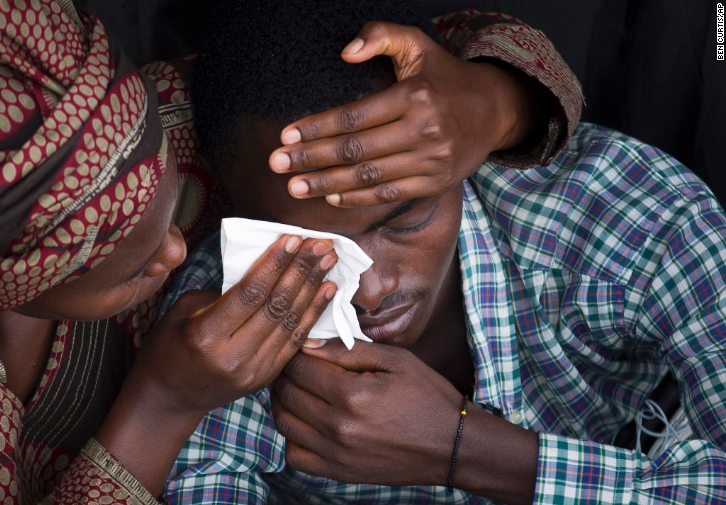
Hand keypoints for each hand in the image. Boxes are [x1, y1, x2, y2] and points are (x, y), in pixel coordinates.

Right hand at [133, 236, 338, 416]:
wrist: (170, 398)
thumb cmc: (169, 346)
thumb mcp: (181, 312)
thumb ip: (220, 292)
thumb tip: (260, 270)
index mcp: (205, 336)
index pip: (249, 294)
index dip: (274, 264)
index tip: (292, 238)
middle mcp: (233, 357)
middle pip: (276, 307)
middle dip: (301, 270)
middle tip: (321, 243)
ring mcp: (253, 371)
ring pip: (291, 323)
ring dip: (312, 288)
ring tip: (329, 260)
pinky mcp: (266, 378)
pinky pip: (295, 341)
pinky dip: (313, 313)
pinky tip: (327, 290)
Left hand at [269, 21, 540, 206]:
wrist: (495, 109)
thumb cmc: (445, 76)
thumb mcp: (417, 45)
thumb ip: (381, 36)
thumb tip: (346, 52)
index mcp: (415, 95)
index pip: (354, 116)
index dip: (317, 128)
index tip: (287, 135)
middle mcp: (425, 130)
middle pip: (356, 150)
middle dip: (312, 159)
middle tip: (278, 165)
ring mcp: (432, 160)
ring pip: (369, 177)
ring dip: (327, 185)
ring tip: (296, 188)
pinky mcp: (436, 183)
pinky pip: (389, 194)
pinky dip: (358, 198)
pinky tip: (331, 198)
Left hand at [271, 340, 464, 486]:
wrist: (452, 446)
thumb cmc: (427, 396)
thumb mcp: (395, 360)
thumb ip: (347, 350)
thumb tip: (307, 343)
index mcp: (352, 394)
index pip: (299, 367)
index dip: (293, 353)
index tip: (298, 348)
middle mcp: (338, 426)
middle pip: (287, 393)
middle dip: (285, 374)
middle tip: (293, 365)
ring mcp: (335, 453)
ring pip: (284, 422)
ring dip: (282, 402)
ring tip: (295, 389)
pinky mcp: (338, 472)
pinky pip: (294, 455)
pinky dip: (291, 437)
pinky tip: (305, 422)